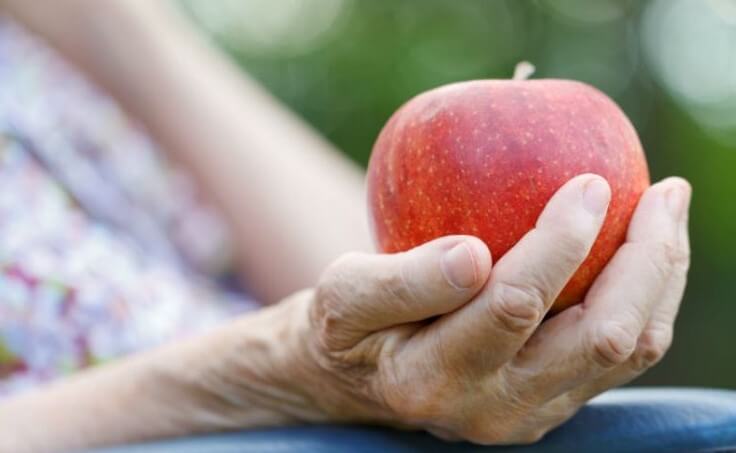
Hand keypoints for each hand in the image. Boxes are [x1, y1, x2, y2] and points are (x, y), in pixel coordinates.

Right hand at [195, 174, 690, 444]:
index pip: (513, 305)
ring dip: (661, 276)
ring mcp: (533, 412)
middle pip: (600, 338)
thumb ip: (399, 281)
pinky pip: (624, 352)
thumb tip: (474, 256)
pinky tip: (646, 246)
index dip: (559, 242)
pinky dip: (649, 295)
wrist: (361, 381)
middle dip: (645, 260)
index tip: (587, 181)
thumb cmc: (347, 326)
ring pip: (629, 350)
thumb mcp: (343, 296)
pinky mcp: (555, 402)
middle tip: (662, 191)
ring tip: (667, 207)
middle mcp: (495, 409)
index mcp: (435, 380)